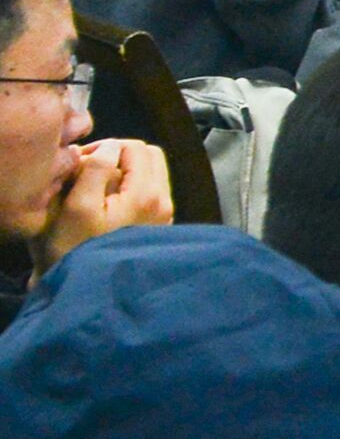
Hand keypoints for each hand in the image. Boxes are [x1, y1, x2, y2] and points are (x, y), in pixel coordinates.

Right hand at [42, 139, 172, 258]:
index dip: (107, 147)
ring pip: (151, 174)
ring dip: (124, 171)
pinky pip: (149, 192)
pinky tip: (105, 203)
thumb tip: (110, 147)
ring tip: (94, 186)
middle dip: (119, 156)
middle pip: (150, 157)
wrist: (86, 290)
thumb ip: (95, 171)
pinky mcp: (156, 226)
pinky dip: (129, 188)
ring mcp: (163, 216)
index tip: (82, 160)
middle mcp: (164, 203)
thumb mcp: (78, 207)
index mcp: (147, 195)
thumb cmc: (76, 249)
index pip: (137, 148)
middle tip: (89, 168)